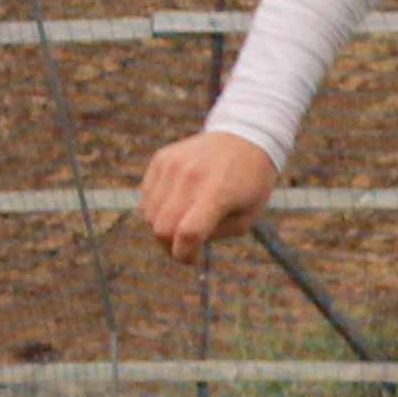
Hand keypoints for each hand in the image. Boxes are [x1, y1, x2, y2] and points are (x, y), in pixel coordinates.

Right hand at [140, 131, 277, 264]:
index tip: (194, 260)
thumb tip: (184, 246)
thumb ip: (215, 236)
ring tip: (184, 222)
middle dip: (171, 247)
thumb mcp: (247, 217)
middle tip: (187, 247)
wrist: (245, 136)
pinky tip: (177, 203)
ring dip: (163, 228)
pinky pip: (146, 197)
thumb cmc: (250, 183)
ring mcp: (172, 165)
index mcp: (218, 192)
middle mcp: (191, 176)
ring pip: (149, 215)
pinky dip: (157, 209)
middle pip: (162, 229)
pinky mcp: (161, 158)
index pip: (188, 233)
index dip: (185, 256)